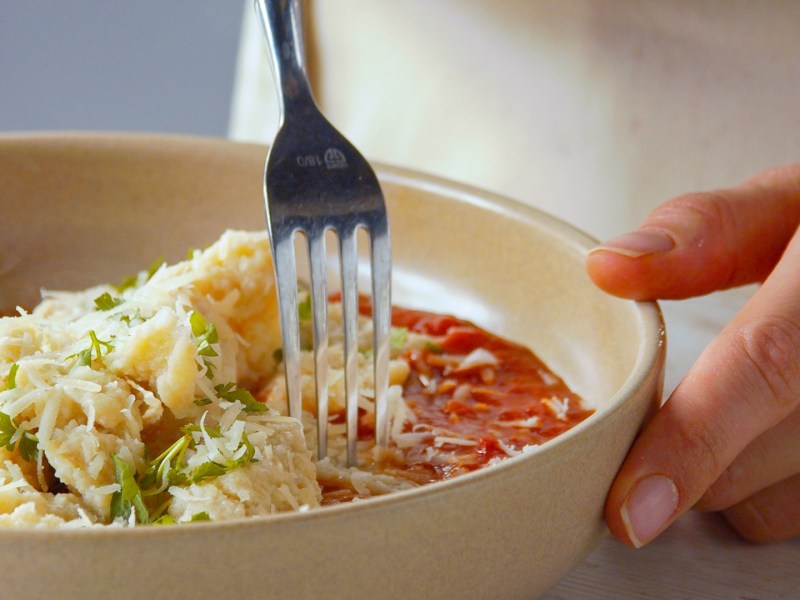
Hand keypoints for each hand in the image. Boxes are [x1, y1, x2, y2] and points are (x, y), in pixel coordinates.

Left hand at [585, 164, 799, 546]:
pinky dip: (769, 488)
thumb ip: (709, 228)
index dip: (690, 442)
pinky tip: (776, 431)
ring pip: (769, 507)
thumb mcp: (794, 203)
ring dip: (729, 477)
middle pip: (746, 463)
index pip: (763, 367)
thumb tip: (608, 268)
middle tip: (677, 392)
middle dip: (680, 450)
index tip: (629, 508)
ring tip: (744, 405)